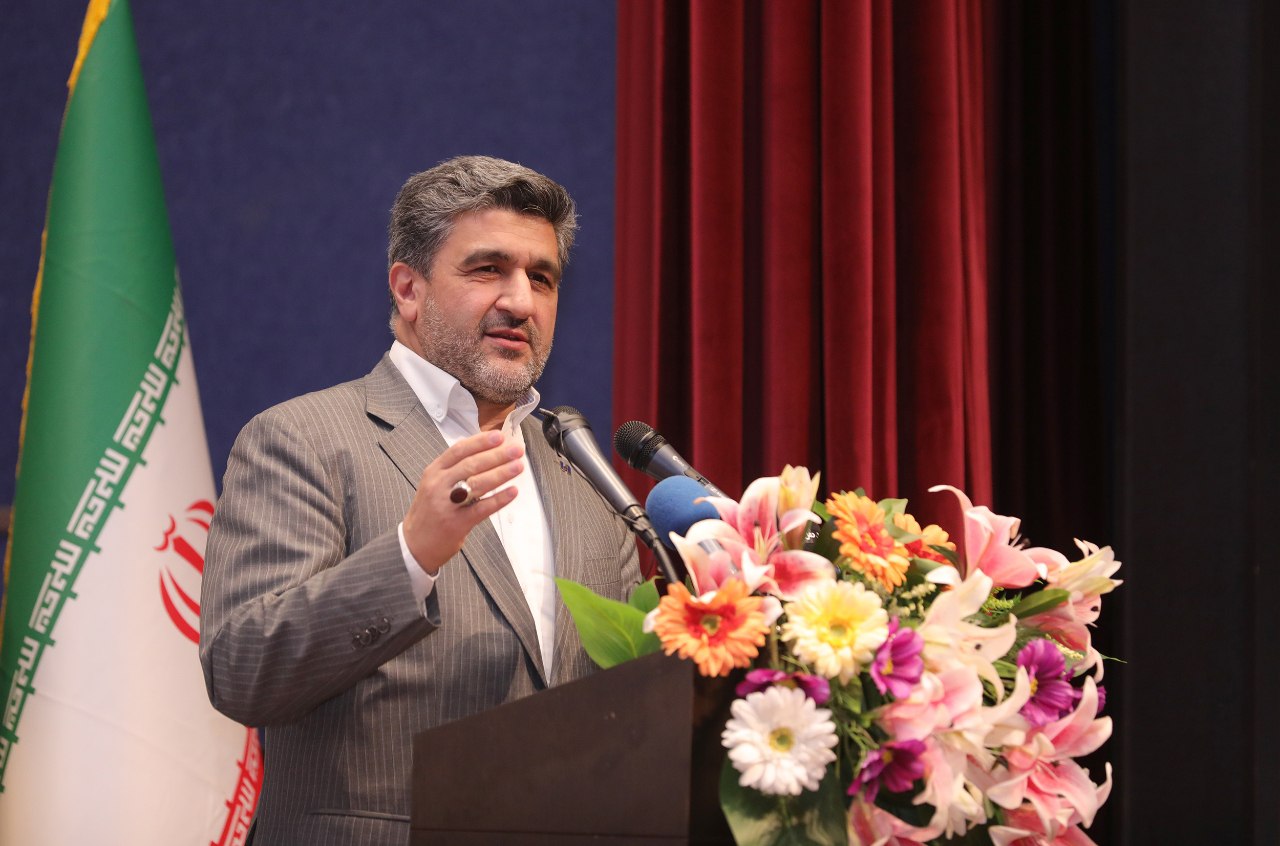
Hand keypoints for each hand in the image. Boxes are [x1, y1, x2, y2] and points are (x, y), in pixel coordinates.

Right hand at [402, 430, 523, 573]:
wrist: (415, 544)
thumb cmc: (429, 511)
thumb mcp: (434, 484)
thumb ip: (454, 468)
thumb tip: (483, 449)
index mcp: (434, 472)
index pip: (459, 451)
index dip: (480, 442)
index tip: (499, 436)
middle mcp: (438, 485)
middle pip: (471, 465)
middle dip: (496, 455)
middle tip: (516, 450)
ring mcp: (447, 504)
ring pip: (477, 484)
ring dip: (501, 473)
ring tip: (518, 466)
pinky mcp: (457, 523)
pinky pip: (482, 508)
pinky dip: (499, 499)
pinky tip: (513, 491)